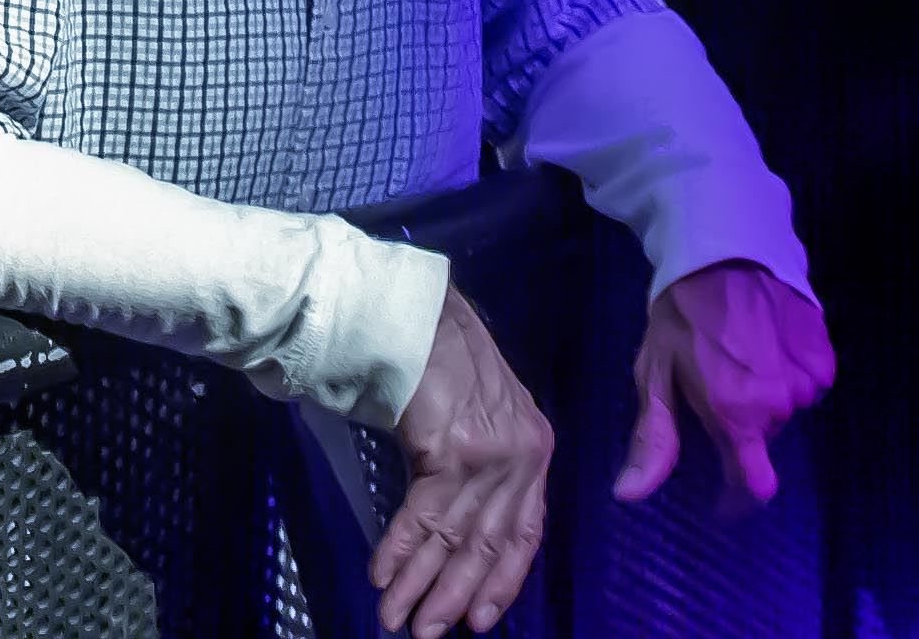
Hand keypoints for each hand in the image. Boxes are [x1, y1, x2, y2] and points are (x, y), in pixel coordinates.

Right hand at [374, 288, 548, 637]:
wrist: (413, 312)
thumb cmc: (441, 357)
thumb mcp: (483, 413)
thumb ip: (484, 464)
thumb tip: (459, 526)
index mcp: (536, 448)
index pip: (526, 533)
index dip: (501, 581)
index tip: (479, 619)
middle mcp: (522, 456)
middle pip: (489, 545)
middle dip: (454, 595)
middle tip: (427, 633)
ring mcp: (490, 453)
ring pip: (453, 538)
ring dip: (419, 584)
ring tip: (395, 619)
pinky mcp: (451, 449)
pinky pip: (424, 517)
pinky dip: (401, 551)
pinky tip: (382, 576)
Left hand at [623, 259, 832, 511]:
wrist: (725, 249)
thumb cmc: (681, 312)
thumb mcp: (655, 371)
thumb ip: (653, 437)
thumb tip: (630, 495)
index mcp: (735, 414)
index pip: (752, 481)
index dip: (740, 490)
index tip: (730, 491)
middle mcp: (778, 405)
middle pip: (764, 433)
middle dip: (742, 416)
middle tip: (718, 375)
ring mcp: (807, 379)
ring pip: (788, 405)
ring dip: (770, 390)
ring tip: (744, 351)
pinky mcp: (826, 355)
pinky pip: (810, 380)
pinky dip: (793, 368)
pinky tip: (772, 341)